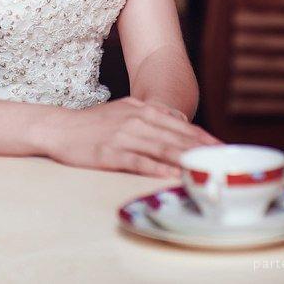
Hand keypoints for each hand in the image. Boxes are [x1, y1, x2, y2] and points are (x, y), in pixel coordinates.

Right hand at [48, 95, 221, 177]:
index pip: (179, 125)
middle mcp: (136, 120)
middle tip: (223, 161)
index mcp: (141, 109)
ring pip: (161, 149)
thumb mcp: (125, 109)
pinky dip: (157, 169)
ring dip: (185, 159)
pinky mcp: (110, 153)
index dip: (202, 137)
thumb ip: (150, 113)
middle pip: (175, 137)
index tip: (222, 148)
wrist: (60, 128)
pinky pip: (138, 162)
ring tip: (205, 168)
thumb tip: (176, 120)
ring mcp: (123, 137)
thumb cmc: (94, 123)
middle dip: (202, 149)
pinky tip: (171, 175)